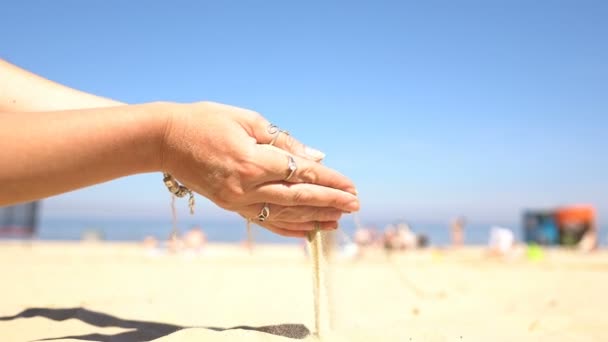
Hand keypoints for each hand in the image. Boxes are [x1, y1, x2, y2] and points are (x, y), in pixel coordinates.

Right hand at [160, 101, 358, 237]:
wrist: (165, 140)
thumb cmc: (206, 121)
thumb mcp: (248, 120)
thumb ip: (284, 142)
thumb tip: (316, 157)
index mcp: (253, 160)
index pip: (302, 173)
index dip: (330, 181)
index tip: (351, 186)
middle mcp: (246, 186)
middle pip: (298, 197)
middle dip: (330, 202)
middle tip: (355, 205)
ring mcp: (236, 201)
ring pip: (284, 214)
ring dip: (314, 217)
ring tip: (338, 221)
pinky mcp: (229, 207)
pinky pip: (264, 222)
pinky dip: (287, 228)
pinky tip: (307, 232)